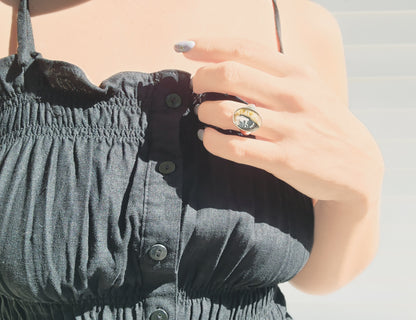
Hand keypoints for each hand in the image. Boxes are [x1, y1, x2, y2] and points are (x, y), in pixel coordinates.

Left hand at [175, 38, 383, 204]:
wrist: (358, 168)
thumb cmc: (324, 124)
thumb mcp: (309, 89)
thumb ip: (273, 76)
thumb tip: (226, 64)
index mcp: (298, 73)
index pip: (244, 48)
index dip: (208, 45)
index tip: (184, 46)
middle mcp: (294, 96)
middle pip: (229, 74)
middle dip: (200, 78)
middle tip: (194, 86)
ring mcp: (290, 129)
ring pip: (226, 112)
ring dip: (204, 112)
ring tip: (204, 115)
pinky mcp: (284, 160)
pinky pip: (234, 148)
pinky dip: (212, 141)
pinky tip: (208, 138)